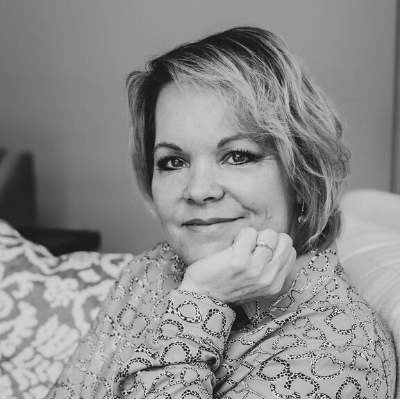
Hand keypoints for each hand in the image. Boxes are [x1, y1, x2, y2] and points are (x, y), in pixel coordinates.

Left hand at [178, 227, 295, 304]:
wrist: (202, 296)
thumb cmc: (226, 287)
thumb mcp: (256, 286)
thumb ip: (269, 270)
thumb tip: (275, 246)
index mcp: (275, 285)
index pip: (291, 252)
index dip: (276, 246)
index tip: (261, 251)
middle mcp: (268, 278)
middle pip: (284, 240)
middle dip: (268, 238)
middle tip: (252, 246)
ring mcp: (255, 269)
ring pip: (269, 234)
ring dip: (253, 236)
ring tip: (241, 246)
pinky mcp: (239, 259)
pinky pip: (249, 232)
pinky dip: (241, 234)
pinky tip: (232, 245)